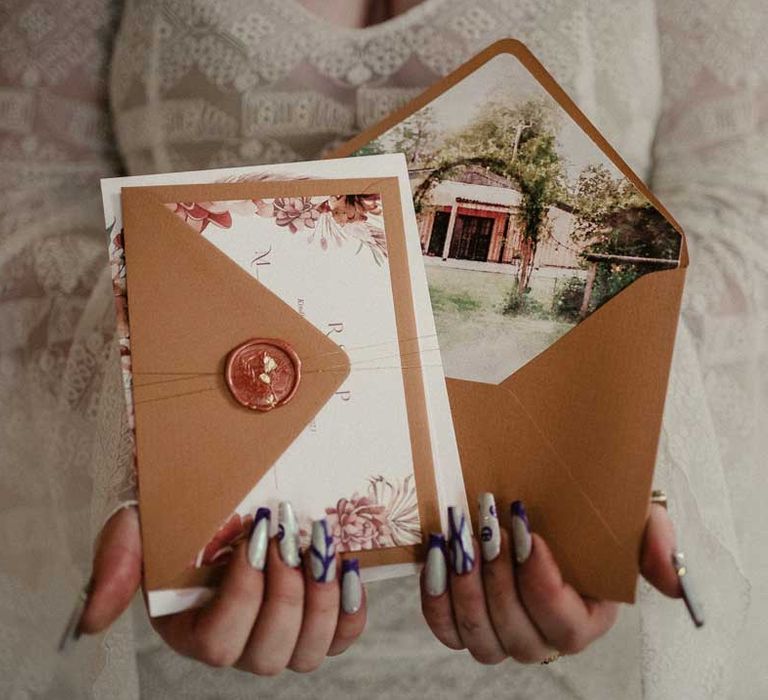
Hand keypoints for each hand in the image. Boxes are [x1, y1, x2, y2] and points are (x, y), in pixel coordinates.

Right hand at [72, 506, 365, 673]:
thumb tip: (93, 621)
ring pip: (308, 653)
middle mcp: (238, 642)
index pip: (218, 641)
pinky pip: (344, 638)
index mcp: (190, 628)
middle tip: (288, 536)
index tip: (252, 537)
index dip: (243, 596)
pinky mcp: (319, 618)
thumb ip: (116, 563)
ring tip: (322, 548)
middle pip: (267, 655)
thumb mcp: (139, 525)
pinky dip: (352, 610)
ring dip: (322, 600)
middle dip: (284, 594)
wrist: (224, 493)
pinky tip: (349, 568)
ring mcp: (281, 633)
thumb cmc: (180, 511)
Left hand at [420, 496, 680, 663]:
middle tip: (489, 526)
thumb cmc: (586, 512)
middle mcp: (541, 636)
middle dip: (499, 579)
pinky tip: (436, 555)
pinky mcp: (463, 619)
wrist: (539, 499)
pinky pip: (445, 628)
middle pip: (517, 634)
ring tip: (459, 539)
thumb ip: (654, 543)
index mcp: (583, 619)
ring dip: (465, 588)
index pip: (565, 626)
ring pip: (480, 637)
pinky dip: (435, 598)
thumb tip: (671, 584)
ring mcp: (499, 632)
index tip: (529, 536)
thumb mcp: (630, 516)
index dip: (543, 587)